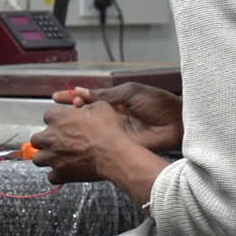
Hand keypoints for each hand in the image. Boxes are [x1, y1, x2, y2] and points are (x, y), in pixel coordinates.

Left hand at [29, 101, 127, 184]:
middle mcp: (50, 137)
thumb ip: (86, 107)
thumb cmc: (108, 130)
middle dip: (45, 140)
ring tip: (58, 158)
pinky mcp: (61, 174)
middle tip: (58, 142)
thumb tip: (85, 109)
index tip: (64, 124)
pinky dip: (57, 175)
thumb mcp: (100, 107)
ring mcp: (53, 157)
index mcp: (57, 117)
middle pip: (36, 139)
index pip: (47, 116)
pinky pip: (51, 177)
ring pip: (38, 159)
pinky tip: (65, 171)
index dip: (56, 120)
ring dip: (46, 158)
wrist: (115, 153)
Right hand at [52, 82, 182, 151]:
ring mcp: (115, 130)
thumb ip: (106, 94)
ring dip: (77, 128)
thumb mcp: (129, 92)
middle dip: (70, 113)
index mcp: (113, 100)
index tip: (57, 98)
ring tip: (66, 124)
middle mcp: (111, 116)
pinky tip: (80, 141)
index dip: (72, 98)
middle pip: (85, 115)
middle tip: (60, 111)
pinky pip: (102, 142)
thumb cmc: (158, 102)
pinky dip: (90, 142)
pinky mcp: (121, 144)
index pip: (87, 98)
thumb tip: (83, 92)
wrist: (178, 122)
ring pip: (90, 130)